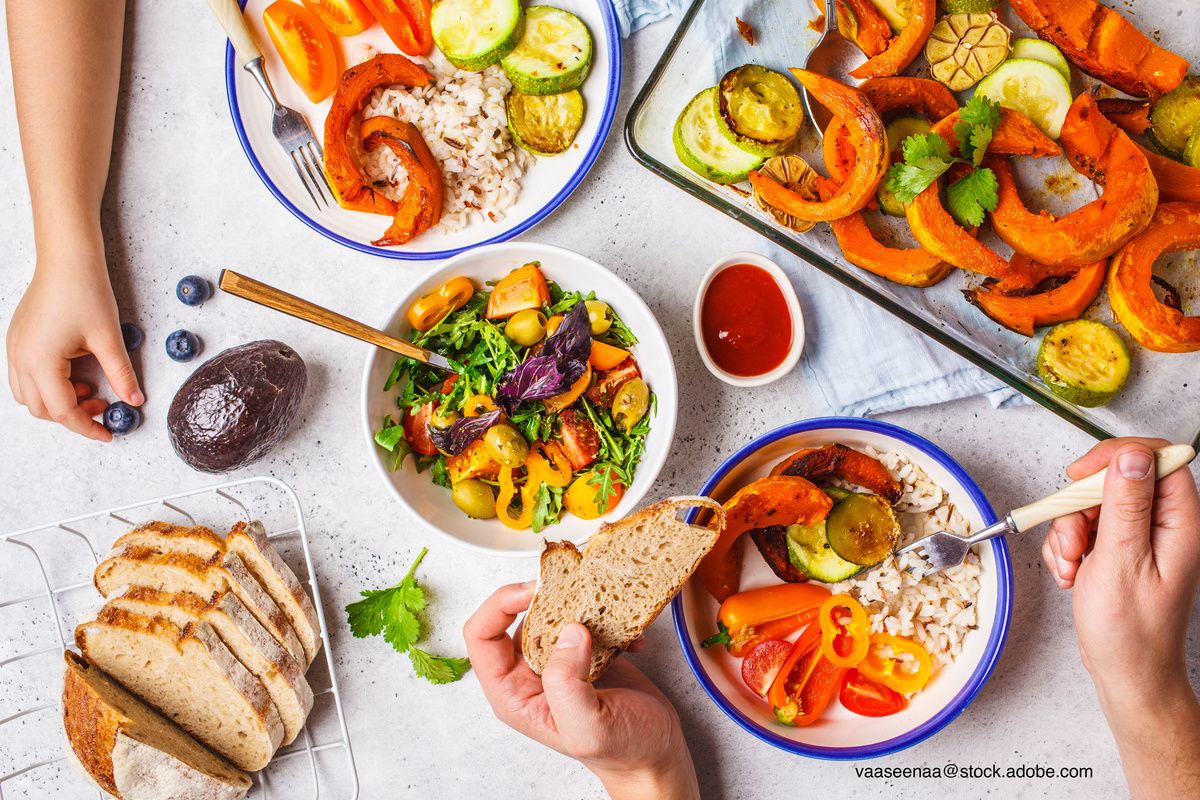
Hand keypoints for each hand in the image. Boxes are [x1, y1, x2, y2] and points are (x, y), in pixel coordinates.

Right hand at [7, 240, 141, 441]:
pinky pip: (25, 376)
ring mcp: (14, 349)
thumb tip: (135, 401)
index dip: (87, 426)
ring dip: (59, 401)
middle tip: (104, 406)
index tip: (108, 433)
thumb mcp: (108, 338)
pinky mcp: (17, 340)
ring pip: (29, 395)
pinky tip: (75, 373)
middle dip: (73, 415)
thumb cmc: (85, 291)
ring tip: (91, 388)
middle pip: (42, 408)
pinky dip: (49, 384)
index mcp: (40, 361)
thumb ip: (121, 374)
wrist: (66, 258)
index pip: (62, 411)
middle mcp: (20, 358)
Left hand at [463, 583, 698, 799]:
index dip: (500, 605)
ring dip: (581, 604)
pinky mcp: (586, 652)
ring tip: (608, 610)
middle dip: (548, 597)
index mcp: (514, 693)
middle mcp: (530, 673)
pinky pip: (586, 619)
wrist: (655, 756)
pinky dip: (610, 619)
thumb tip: (568, 632)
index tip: (535, 590)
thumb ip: (567, 683)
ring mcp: (558, 660)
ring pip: (554, 613)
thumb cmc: (620, 752)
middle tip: (578, 588)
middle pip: (518, 616)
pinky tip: (631, 638)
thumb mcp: (587, 728)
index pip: (482, 636)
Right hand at [1043, 437, 1199, 798]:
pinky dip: (1068, 546)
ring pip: (1095, 505)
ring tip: (1072, 565)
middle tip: (1073, 537)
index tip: (1083, 474)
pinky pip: (1085, 528)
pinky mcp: (1119, 550)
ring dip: (1070, 530)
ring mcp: (1141, 539)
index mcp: (1180, 524)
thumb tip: (1131, 457)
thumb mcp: (1121, 562)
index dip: (1118, 457)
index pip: (1158, 459)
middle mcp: (1165, 527)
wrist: (1126, 674)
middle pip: (1118, 481)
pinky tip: (1072, 573)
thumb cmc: (1131, 633)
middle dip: (1082, 505)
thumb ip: (1126, 505)